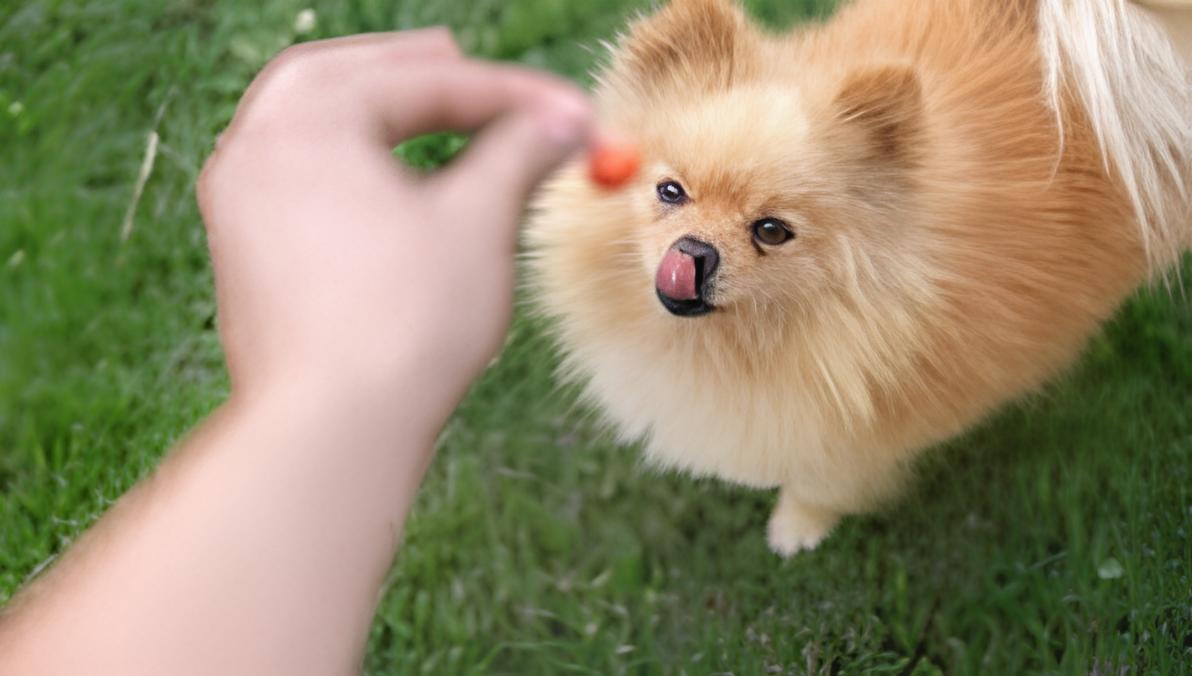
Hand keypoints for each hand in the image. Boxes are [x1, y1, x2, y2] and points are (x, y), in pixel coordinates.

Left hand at [198, 30, 592, 412]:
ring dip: (365, 106)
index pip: (424, 84)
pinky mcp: (244, 251)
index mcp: (308, 122)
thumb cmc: (402, 326)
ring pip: (305, 122)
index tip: (571, 113)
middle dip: (408, 69)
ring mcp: (238, 203)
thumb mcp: (477, 222)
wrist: (332, 429)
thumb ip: (520, 152)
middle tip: (459, 63)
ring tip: (417, 107)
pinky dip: (339, 156)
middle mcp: (255, 149)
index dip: (510, 96)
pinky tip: (378, 177)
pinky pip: (292, 173)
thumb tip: (563, 121)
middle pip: (340, 75)